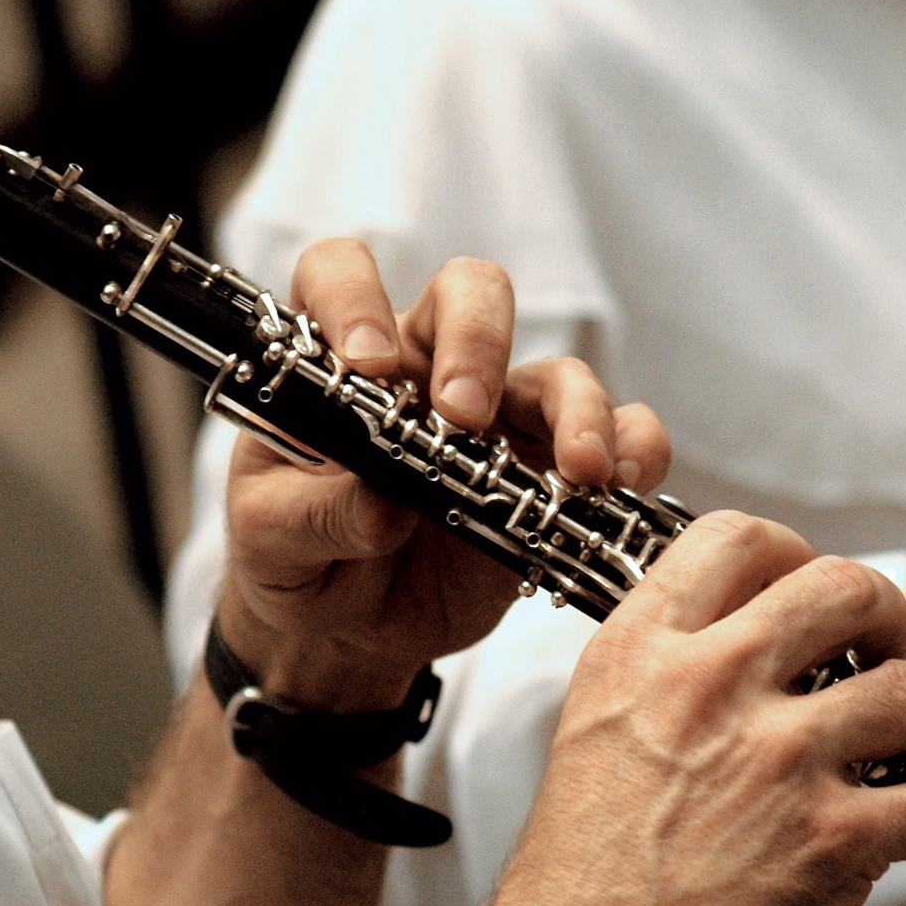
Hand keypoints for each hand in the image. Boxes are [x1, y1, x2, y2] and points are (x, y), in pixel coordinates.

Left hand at [217, 241, 671, 711]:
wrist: (350, 631)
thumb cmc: (297, 561)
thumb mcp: (271, 543)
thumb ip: (312, 517)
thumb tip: (383, 505)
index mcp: (344, 366)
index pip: (343, 275)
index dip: (355, 299)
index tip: (365, 367)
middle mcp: (428, 371)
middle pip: (472, 293)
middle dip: (479, 340)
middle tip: (465, 416)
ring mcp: (502, 420)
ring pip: (558, 370)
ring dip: (577, 409)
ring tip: (578, 471)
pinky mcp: (552, 471)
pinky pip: (619, 432)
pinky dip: (634, 446)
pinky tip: (622, 484)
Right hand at [467, 512, 905, 905]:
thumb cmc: (580, 882)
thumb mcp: (600, 738)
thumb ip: (676, 686)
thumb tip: (762, 665)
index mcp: (644, 653)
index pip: (738, 541)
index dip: (792, 555)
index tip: (813, 592)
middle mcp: (714, 688)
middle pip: (842, 589)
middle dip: (886, 611)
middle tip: (893, 645)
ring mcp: (779, 762)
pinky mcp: (832, 841)